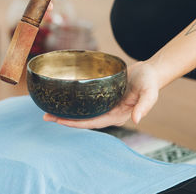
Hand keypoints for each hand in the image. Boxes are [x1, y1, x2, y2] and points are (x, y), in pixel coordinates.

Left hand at [44, 61, 160, 128]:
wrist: (150, 72)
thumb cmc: (149, 82)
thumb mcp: (150, 93)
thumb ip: (145, 106)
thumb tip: (138, 120)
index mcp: (117, 116)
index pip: (93, 123)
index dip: (76, 123)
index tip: (60, 122)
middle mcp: (108, 112)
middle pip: (83, 118)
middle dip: (64, 119)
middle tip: (45, 116)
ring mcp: (104, 104)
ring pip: (81, 110)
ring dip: (65, 111)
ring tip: (47, 109)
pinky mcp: (101, 94)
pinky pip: (84, 100)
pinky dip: (72, 100)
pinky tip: (60, 97)